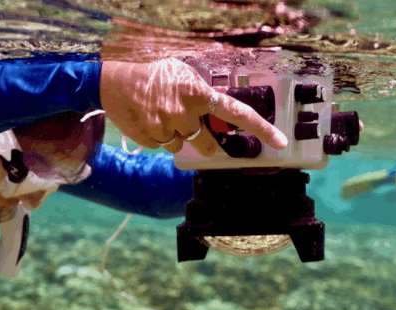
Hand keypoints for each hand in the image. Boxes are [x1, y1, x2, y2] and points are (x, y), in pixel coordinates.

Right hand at [99, 59, 287, 156]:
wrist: (114, 82)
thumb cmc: (154, 77)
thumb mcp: (183, 76)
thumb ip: (204, 94)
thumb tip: (222, 110)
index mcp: (198, 93)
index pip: (237, 113)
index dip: (261, 128)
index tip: (280, 142)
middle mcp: (185, 113)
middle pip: (209, 145)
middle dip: (206, 142)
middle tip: (192, 127)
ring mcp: (166, 128)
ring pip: (184, 146)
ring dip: (179, 137)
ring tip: (163, 116)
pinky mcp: (150, 139)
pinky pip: (165, 147)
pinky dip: (161, 138)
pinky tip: (150, 121)